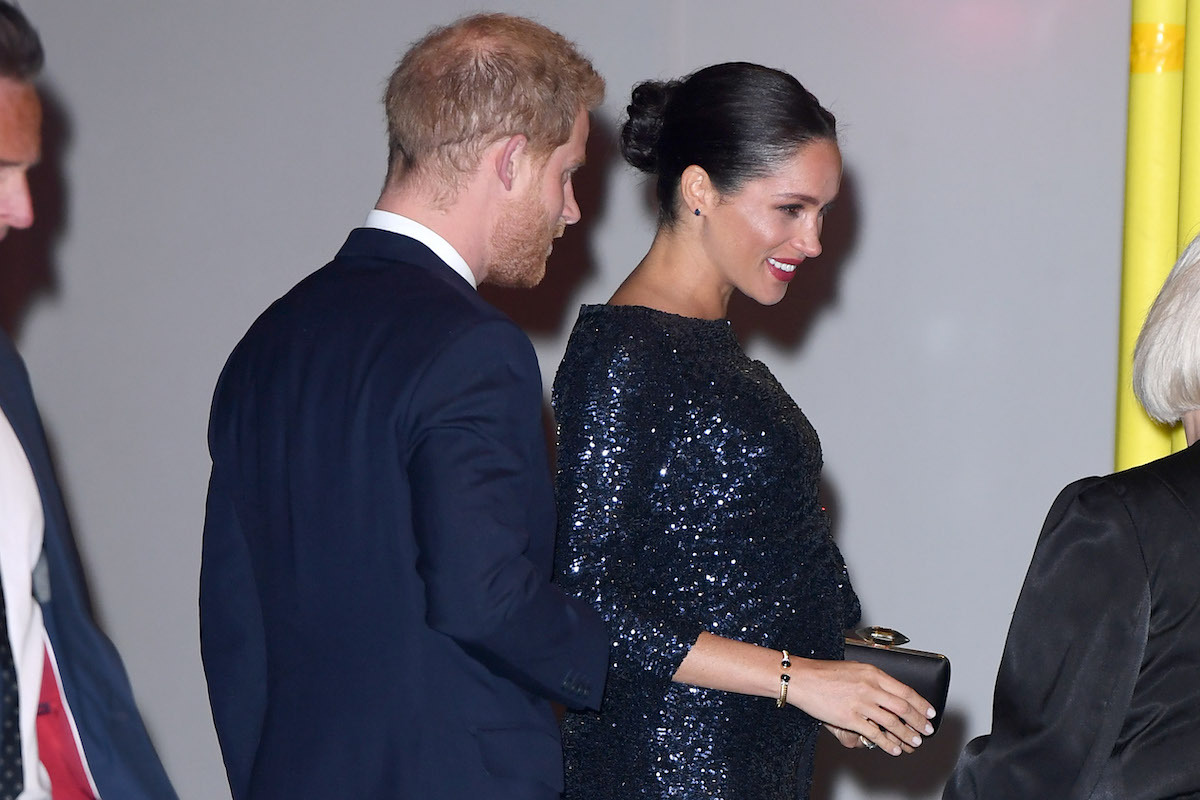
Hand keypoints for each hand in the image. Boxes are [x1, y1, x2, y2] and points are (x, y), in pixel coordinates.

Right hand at [791, 658, 934, 755]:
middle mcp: (870, 687)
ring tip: (915, 741)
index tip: (930, 712)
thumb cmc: (825, 673)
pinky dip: (887, 743)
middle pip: (903, 707)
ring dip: (907, 734)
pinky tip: (894, 748)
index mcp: (873, 673)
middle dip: (919, 721)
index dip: (921, 704)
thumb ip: (873, 679)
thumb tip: (890, 691)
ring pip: (892, 722)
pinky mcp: (850, 717)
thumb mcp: (855, 668)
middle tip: (927, 730)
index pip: (905, 690)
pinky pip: (874, 733)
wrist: (802, 678)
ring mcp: (860, 703)